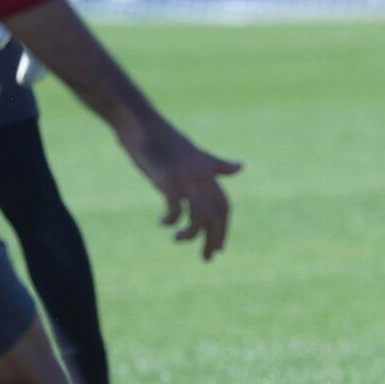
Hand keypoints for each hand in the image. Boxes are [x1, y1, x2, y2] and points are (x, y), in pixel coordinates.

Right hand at [123, 121, 241, 259]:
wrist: (143, 125)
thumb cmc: (166, 141)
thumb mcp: (197, 154)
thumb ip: (218, 165)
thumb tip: (241, 167)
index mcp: (209, 173)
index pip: (224, 207)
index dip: (224, 229)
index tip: (220, 248)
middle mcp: (202, 177)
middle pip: (216, 215)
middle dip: (214, 239)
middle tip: (208, 258)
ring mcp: (186, 179)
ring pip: (199, 215)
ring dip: (191, 234)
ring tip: (179, 239)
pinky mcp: (168, 180)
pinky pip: (176, 209)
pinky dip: (171, 220)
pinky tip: (163, 223)